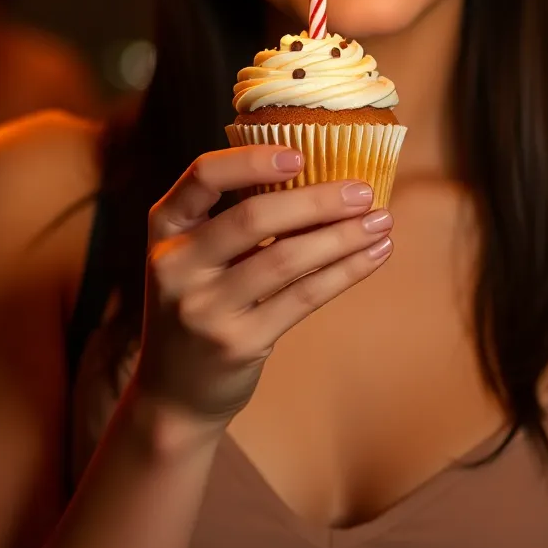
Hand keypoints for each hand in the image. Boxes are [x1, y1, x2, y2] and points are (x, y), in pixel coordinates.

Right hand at [132, 145, 392, 429]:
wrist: (174, 394)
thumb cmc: (199, 303)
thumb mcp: (194, 255)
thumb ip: (234, 216)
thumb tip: (320, 171)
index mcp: (165, 228)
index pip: (202, 175)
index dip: (251, 159)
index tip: (301, 154)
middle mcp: (175, 265)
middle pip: (253, 217)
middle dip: (317, 199)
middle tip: (364, 189)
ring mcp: (204, 308)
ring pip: (285, 258)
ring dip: (341, 236)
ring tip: (382, 220)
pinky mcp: (237, 343)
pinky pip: (302, 297)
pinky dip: (344, 272)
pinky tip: (373, 255)